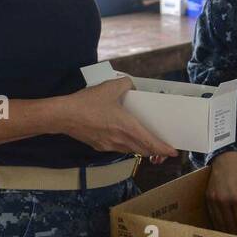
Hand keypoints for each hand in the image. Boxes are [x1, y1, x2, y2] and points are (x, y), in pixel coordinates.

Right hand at [57, 77, 177, 158]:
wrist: (63, 116)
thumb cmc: (87, 103)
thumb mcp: (110, 87)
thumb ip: (126, 84)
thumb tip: (131, 86)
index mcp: (127, 127)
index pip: (151, 143)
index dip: (164, 149)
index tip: (173, 152)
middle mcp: (121, 140)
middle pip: (143, 150)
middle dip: (154, 151)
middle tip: (162, 148)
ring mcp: (109, 146)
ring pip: (131, 150)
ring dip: (140, 148)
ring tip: (145, 142)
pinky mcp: (99, 147)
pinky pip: (118, 148)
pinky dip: (126, 145)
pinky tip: (123, 136)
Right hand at [205, 150, 236, 235]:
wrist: (225, 154)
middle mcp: (223, 201)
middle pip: (228, 224)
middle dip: (234, 236)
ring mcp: (214, 200)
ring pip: (218, 221)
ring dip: (224, 232)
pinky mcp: (208, 197)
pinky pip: (212, 214)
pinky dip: (216, 223)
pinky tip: (220, 229)